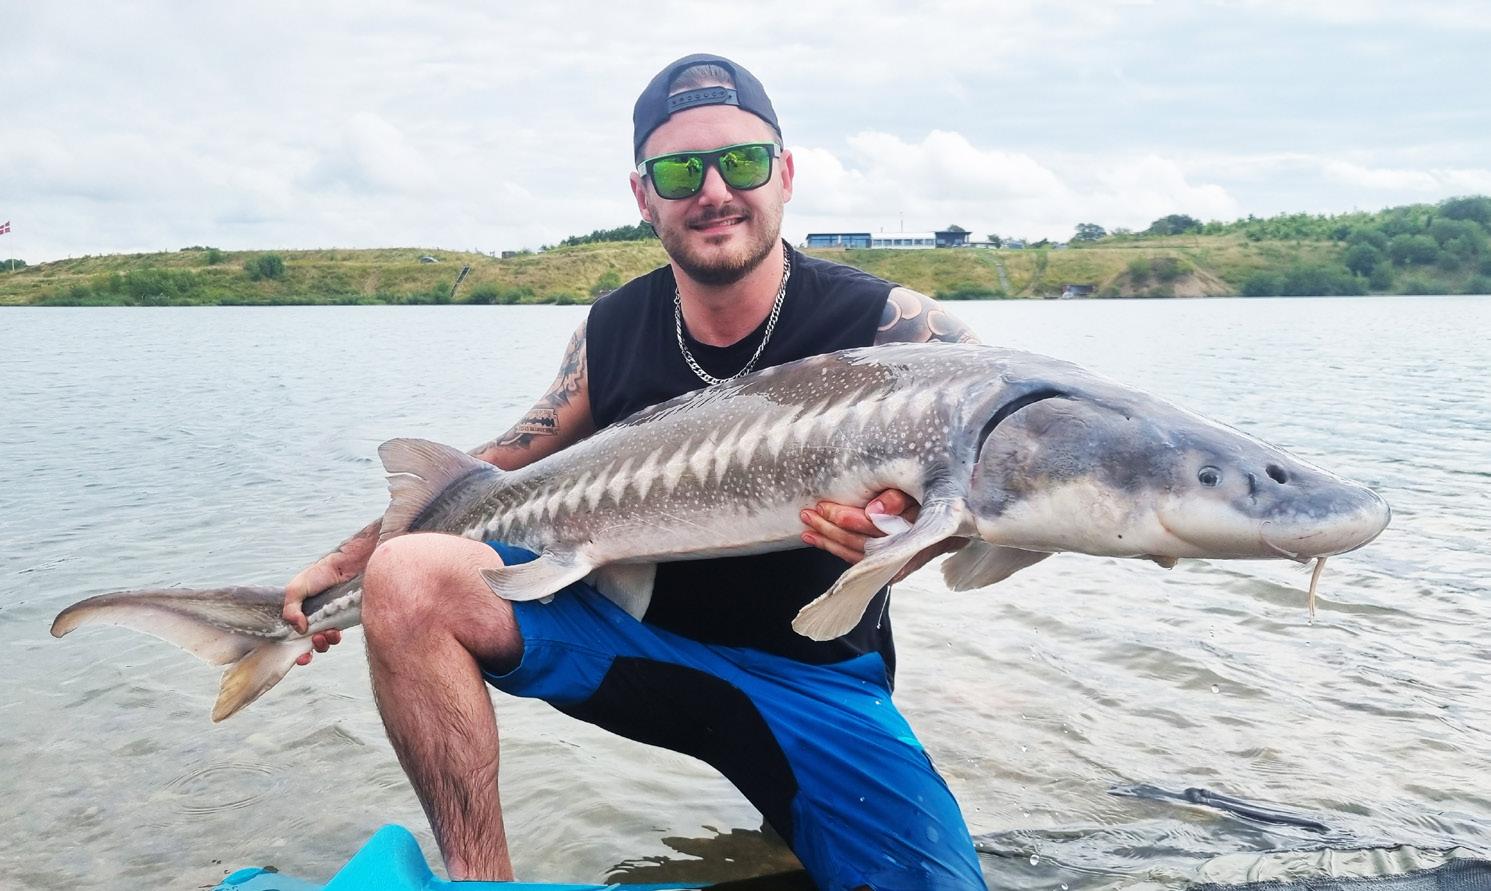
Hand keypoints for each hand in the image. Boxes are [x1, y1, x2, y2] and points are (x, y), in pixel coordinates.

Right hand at [283, 558, 349, 665]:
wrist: (346, 566)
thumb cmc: (320, 573)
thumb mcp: (296, 589)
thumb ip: (291, 610)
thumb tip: (299, 630)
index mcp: (299, 613)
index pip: (294, 637)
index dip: (295, 651)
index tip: (299, 659)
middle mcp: (313, 619)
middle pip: (310, 645)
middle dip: (310, 651)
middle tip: (312, 646)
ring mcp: (329, 620)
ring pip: (325, 642)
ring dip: (323, 644)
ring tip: (325, 634)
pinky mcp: (343, 620)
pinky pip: (338, 635)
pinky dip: (335, 637)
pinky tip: (334, 629)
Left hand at [800, 489, 965, 582]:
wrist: (958, 519)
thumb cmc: (937, 497)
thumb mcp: (921, 491)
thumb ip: (897, 499)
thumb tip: (872, 511)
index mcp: (914, 532)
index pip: (871, 528)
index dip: (845, 518)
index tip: (823, 506)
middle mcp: (905, 553)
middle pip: (859, 544)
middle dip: (829, 529)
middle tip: (807, 514)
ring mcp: (898, 564)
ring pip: (855, 556)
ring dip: (828, 542)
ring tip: (806, 528)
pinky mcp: (892, 568)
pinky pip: (859, 561)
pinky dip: (837, 550)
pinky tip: (819, 541)